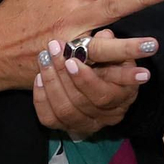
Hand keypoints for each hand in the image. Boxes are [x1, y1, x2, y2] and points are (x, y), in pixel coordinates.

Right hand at [0, 0, 163, 99]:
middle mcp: (74, 21)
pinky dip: (115, 74)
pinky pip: (95, 72)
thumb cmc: (13, 14)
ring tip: (157, 43)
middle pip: (114, 7)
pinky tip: (137, 75)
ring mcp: (71, 47)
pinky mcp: (67, 69)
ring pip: (105, 46)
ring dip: (131, 46)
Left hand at [33, 29, 152, 137]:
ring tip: (44, 59)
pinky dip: (41, 98)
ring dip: (51, 83)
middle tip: (53, 50)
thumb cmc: (110, 60)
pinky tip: (39, 78)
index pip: (104, 94)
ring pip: (64, 111)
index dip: (86, 80)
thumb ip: (110, 44)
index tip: (72, 60)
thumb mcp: (115, 49)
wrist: (98, 74)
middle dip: (63, 74)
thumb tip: (104, 36)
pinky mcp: (69, 127)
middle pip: (81, 102)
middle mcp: (109, 115)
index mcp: (124, 95)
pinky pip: (49, 119)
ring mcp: (88, 123)